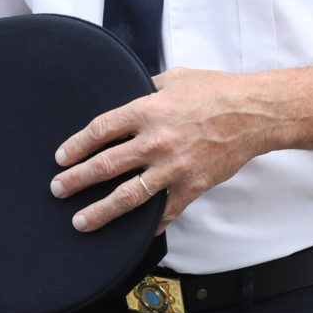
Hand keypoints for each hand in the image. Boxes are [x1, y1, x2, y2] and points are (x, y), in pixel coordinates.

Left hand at [50, 67, 276, 234]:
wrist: (254, 113)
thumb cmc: (216, 91)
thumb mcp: (175, 78)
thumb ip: (146, 88)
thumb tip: (125, 91)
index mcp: (148, 110)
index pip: (100, 130)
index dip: (76, 146)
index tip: (61, 157)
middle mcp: (156, 141)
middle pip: (105, 166)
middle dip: (76, 180)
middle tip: (58, 190)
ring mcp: (173, 168)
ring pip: (128, 196)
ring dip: (100, 211)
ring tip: (80, 221)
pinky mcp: (192, 186)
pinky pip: (165, 211)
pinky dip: (149, 225)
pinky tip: (135, 234)